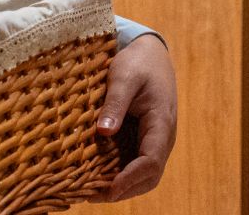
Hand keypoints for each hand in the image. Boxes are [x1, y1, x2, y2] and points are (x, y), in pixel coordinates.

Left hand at [91, 33, 176, 202]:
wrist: (151, 54)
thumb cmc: (137, 63)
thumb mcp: (123, 76)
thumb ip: (115, 103)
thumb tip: (103, 132)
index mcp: (161, 124)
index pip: (151, 162)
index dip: (130, 179)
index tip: (107, 190)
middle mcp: (162, 138)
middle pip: (149, 178)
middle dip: (122, 190)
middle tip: (89, 194)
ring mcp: (154, 141)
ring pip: (142, 176)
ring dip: (118, 186)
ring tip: (87, 190)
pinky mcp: (143, 141)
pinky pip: (134, 164)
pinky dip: (117, 175)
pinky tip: (93, 174)